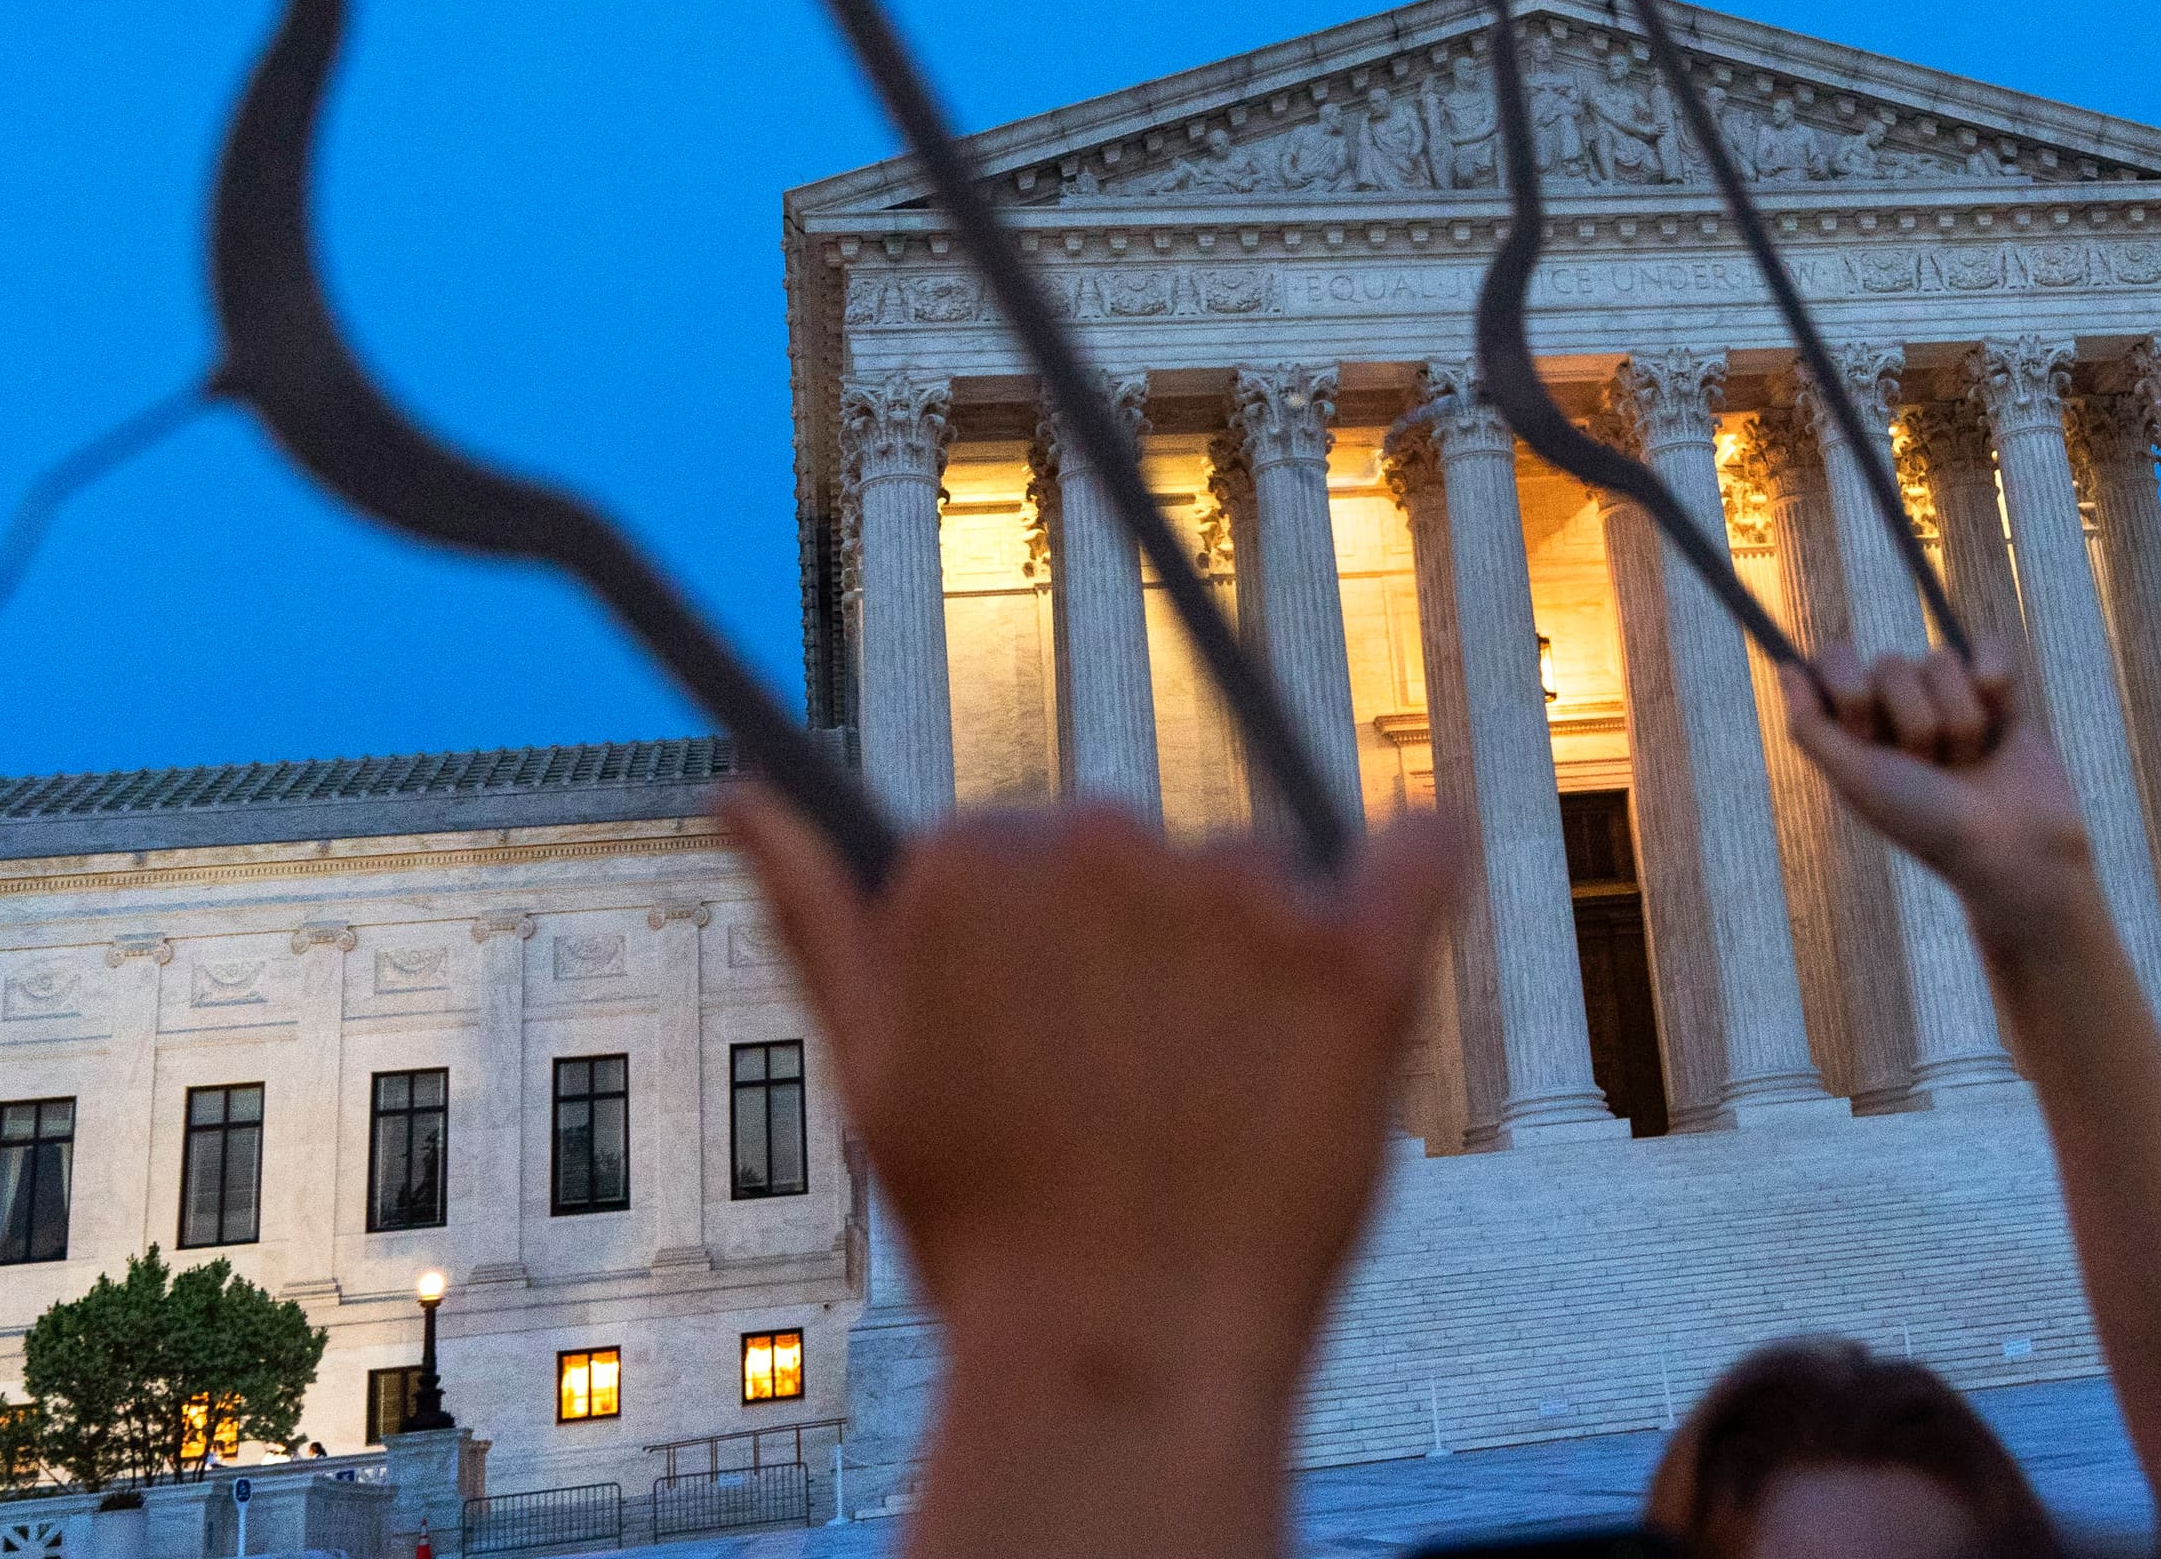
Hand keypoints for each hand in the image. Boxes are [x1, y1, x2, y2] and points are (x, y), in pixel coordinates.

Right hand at [722, 791, 1460, 1395]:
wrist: (1124, 1362)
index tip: (1040, 1029)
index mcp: (968, 864)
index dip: (1034, 948)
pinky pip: (1418, 847)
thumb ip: (817, 915)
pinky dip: (1413, 857)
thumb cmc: (992, 1230)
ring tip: (1216, 1097)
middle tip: (1128, 1082)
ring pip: (1260, 869)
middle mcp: (1100, 846)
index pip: (1021, 850)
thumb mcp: (871, 1072)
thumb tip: (742, 797)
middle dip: (1139, 944)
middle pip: (1136, 850)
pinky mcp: (1353, 958)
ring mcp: (1234, 898)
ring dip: (1252, 953)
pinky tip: (1398, 876)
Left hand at [1783, 646, 2096, 949]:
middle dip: (1914, 722)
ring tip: (1968, 764)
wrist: (2014, 851)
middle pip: (1890, 663)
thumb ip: (1811, 728)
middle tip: (1929, 769)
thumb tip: (1785, 669)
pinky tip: (2001, 719)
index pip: (1833, 661)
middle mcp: (1899, 708)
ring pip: (1941, 661)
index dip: (1850, 692)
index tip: (1867, 737)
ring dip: (1958, 722)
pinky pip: (1986, 647)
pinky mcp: (1998, 691)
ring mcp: (1949, 696)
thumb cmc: (1929, 823)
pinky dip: (1994, 680)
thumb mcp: (1856, 781)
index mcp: (1857, 727)